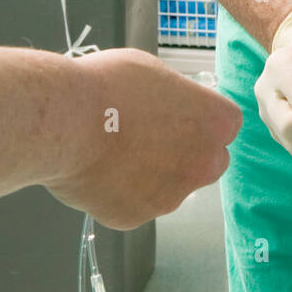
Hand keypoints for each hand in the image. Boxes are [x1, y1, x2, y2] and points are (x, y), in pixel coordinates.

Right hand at [47, 49, 241, 229]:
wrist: (66, 122)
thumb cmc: (109, 87)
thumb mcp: (155, 73)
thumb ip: (177, 97)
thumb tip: (172, 106)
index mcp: (217, 123)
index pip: (225, 126)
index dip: (199, 119)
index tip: (177, 113)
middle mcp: (203, 165)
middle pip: (206, 162)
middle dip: (186, 153)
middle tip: (151, 136)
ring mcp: (170, 197)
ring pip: (168, 187)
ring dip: (150, 174)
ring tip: (113, 148)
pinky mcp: (135, 218)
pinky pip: (132, 204)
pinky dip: (118, 192)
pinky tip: (97, 169)